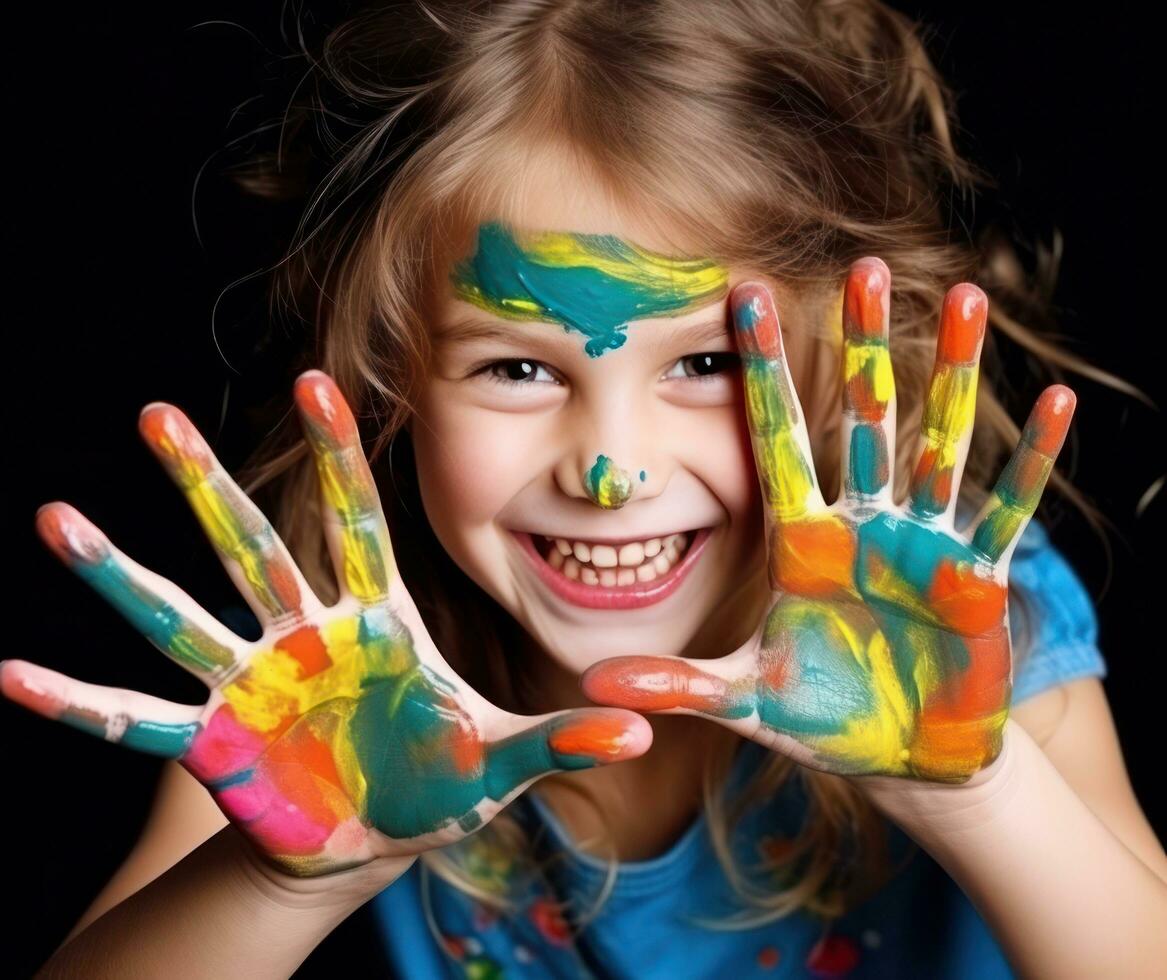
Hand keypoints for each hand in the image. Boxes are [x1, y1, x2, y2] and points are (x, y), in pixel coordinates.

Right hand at [2, 370, 650, 875]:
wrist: (376, 833)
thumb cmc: (435, 779)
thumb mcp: (501, 757)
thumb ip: (562, 737)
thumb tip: (645, 721)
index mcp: (373, 619)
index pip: (354, 520)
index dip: (336, 455)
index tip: (316, 379)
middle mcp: (302, 635)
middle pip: (249, 546)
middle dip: (204, 484)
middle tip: (152, 415)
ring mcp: (252, 684)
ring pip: (179, 613)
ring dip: (118, 572)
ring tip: (55, 518)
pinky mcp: (215, 742)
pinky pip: (136, 721)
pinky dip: (79, 703)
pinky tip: (12, 676)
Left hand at [583, 258, 1075, 783]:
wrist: (899, 760)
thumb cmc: (822, 720)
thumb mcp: (749, 699)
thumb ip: (680, 685)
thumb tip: (593, 684)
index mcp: (800, 541)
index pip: (775, 439)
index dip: (760, 371)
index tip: (740, 296)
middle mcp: (861, 525)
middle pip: (861, 419)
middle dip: (863, 345)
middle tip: (864, 264)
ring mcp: (922, 544)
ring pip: (938, 444)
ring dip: (955, 374)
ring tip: (970, 297)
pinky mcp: (977, 578)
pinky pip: (1007, 511)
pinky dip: (1033, 462)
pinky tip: (1060, 405)